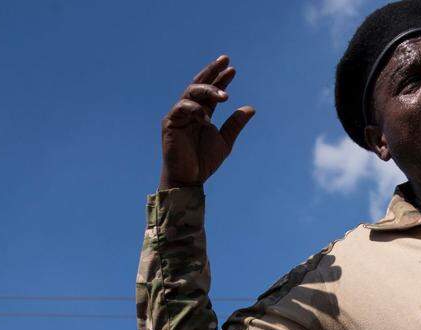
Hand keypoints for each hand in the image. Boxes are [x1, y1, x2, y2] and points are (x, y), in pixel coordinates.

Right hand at [159, 55, 255, 189]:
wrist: (189, 178)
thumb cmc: (204, 161)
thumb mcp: (225, 141)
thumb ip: (235, 124)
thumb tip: (251, 108)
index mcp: (203, 113)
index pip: (211, 91)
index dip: (221, 79)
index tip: (232, 69)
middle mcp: (190, 110)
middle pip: (199, 84)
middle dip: (212, 71)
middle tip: (225, 60)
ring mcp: (179, 115)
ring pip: (191, 92)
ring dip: (208, 90)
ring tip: (225, 95)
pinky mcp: (170, 123)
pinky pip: (181, 108)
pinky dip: (195, 109)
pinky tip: (206, 116)